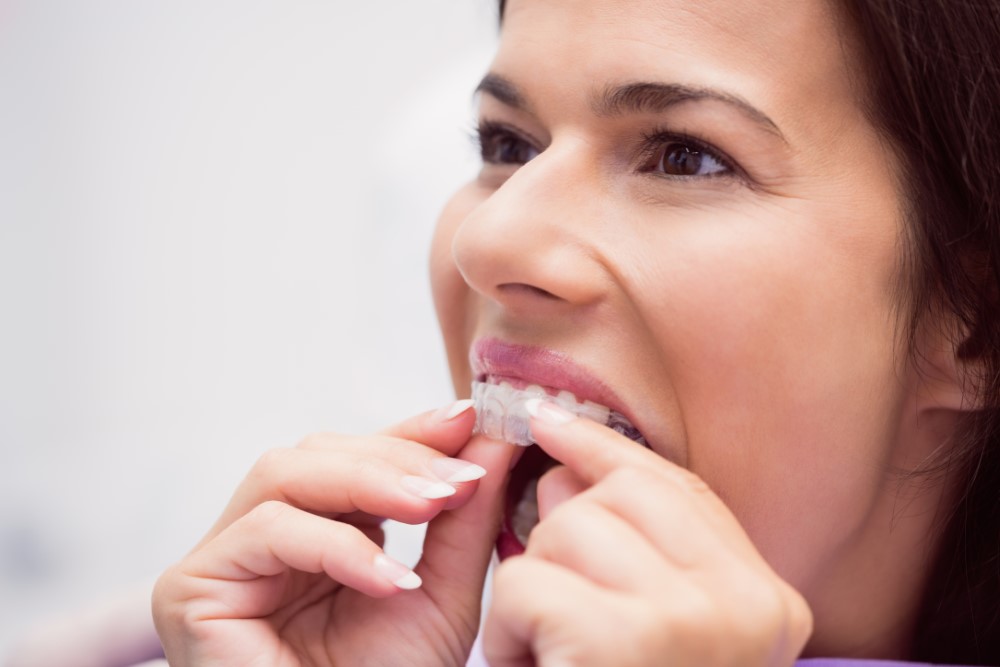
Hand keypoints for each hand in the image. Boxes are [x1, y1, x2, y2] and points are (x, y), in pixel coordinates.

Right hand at [153, 401, 515, 666]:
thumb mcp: (440, 596)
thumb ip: (463, 519)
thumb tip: (493, 440)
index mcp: (315, 534)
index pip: (354, 457)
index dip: (409, 432)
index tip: (469, 418)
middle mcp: (263, 538)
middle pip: (315, 453)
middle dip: (395, 455)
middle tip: (460, 475)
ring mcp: (222, 559)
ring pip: (283, 473)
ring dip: (368, 480)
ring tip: (433, 504)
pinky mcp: (192, 587)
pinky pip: (265, 531)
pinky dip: (336, 545)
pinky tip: (390, 580)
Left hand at [483, 401, 812, 666]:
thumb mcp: (655, 628)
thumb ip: (633, 546)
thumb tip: (564, 461)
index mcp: (768, 603)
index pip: (678, 487)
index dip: (605, 449)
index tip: (549, 420)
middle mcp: (749, 607)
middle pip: (616, 496)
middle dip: (562, 537)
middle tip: (563, 614)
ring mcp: (693, 621)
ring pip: (564, 529)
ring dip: (533, 592)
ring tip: (557, 660)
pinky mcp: (623, 641)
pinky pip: (526, 582)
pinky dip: (511, 631)